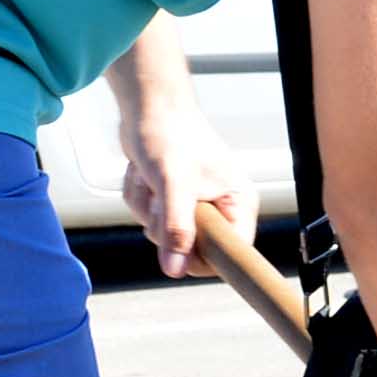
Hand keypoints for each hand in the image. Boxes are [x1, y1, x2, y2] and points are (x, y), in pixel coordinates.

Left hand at [118, 96, 245, 282]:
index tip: (176, 246)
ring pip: (163, 233)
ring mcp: (195, 203)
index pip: (232, 252)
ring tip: (151, 177)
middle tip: (160, 196)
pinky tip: (144, 173)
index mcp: (238, 203)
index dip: (203, 258)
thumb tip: (176, 269)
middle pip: (190, 248)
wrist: (149, 106)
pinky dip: (138, 197)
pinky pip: (148, 218)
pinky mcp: (171, 199)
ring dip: (146, 207)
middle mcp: (221, 205)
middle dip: (163, 224)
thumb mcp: (174, 184)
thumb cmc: (170, 134)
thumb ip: (177, 228)